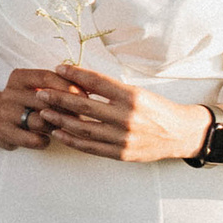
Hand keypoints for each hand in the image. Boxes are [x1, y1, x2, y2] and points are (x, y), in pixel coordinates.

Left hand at [8, 65, 212, 164]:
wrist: (180, 134)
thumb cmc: (158, 109)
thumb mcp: (138, 92)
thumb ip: (111, 90)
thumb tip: (82, 80)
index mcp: (131, 96)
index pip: (96, 82)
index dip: (74, 74)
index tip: (58, 68)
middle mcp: (126, 117)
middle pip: (83, 105)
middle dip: (59, 98)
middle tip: (42, 92)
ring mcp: (122, 137)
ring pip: (83, 128)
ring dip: (60, 120)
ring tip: (44, 113)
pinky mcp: (120, 153)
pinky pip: (90, 147)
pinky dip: (72, 140)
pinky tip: (59, 133)